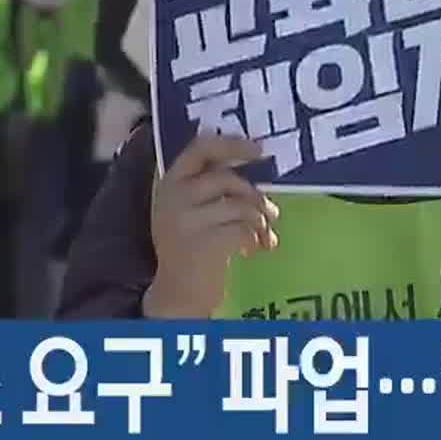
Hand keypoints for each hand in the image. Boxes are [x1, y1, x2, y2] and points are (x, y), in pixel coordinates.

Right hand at [144, 134, 278, 318]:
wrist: (177, 295)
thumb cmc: (189, 249)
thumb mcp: (188, 210)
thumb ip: (209, 184)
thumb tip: (252, 158)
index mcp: (169, 183)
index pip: (200, 149)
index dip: (232, 144)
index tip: (259, 149)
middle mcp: (173, 197)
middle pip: (228, 179)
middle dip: (256, 195)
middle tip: (271, 213)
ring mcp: (186, 221)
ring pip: (240, 205)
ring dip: (261, 221)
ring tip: (264, 235)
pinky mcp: (203, 244)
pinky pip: (244, 229)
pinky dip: (256, 239)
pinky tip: (253, 251)